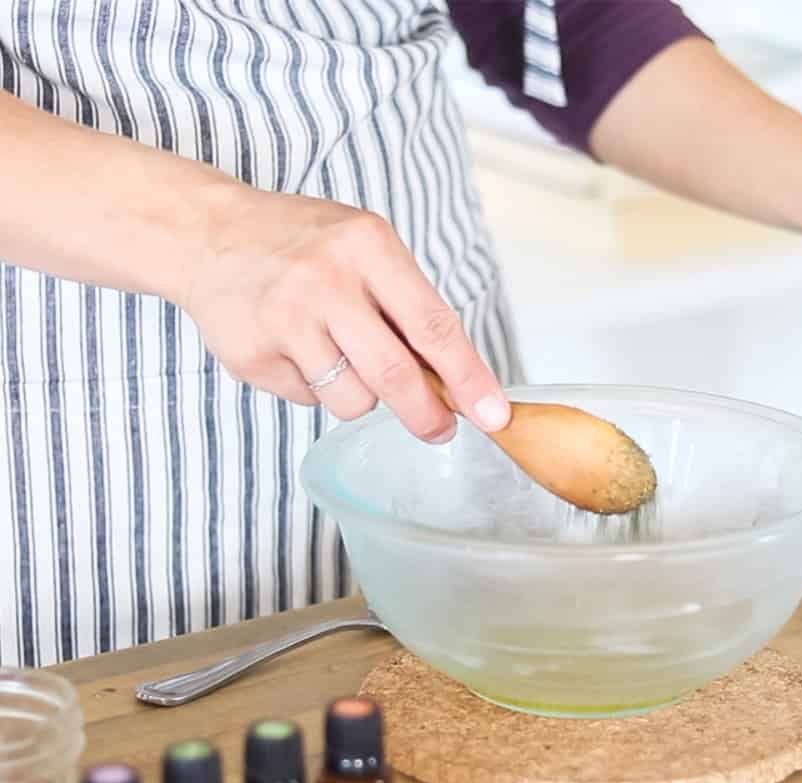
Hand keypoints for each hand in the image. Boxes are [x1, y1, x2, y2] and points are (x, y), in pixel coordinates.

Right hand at [174, 184, 509, 441]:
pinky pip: (308, 399)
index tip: (495, 415)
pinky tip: (297, 350)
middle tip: (441, 430)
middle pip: (395, 376)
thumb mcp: (365, 247)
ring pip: (352, 400)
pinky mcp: (251, 354)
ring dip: (362, 397)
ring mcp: (284, 319)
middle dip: (428, 415)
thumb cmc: (306, 246)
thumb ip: (408, 305)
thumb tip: (459, 381)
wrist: (206, 234)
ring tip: (342, 358)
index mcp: (368, 246)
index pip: (433, 326)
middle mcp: (325, 281)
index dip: (469, 378)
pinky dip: (316, 388)